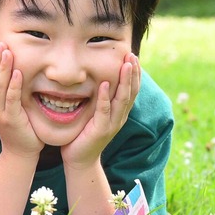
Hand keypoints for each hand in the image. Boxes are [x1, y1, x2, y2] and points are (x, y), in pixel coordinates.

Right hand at [0, 43, 42, 157]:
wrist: (20, 151)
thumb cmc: (17, 126)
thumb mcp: (6, 106)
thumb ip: (5, 91)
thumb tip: (9, 70)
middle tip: (1, 43)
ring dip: (4, 68)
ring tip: (8, 52)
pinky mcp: (10, 118)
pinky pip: (11, 98)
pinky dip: (14, 84)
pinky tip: (19, 72)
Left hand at [63, 52, 140, 168]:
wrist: (80, 159)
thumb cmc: (84, 133)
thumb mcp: (95, 113)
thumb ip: (99, 99)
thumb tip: (96, 78)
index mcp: (120, 111)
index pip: (131, 89)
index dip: (134, 73)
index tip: (132, 56)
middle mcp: (120, 116)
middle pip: (131, 91)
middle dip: (133, 72)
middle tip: (132, 55)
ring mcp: (112, 123)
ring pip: (122, 99)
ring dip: (124, 81)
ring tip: (125, 65)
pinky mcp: (101, 130)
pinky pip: (104, 111)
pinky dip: (104, 97)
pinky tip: (103, 84)